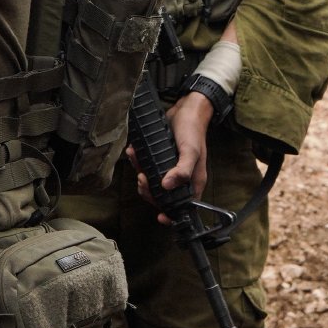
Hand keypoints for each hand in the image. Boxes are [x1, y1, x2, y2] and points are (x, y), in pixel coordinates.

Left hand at [132, 91, 211, 224]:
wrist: (186, 110)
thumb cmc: (193, 131)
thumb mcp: (191, 151)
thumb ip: (182, 170)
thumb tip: (166, 186)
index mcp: (192, 182)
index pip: (183, 207)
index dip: (172, 215)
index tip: (160, 217)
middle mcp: (180, 179)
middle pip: (162, 197)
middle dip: (148, 191)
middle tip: (142, 178)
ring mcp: (169, 169)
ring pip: (151, 183)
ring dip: (140, 175)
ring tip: (136, 161)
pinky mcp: (159, 159)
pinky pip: (146, 167)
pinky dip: (138, 162)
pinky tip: (134, 152)